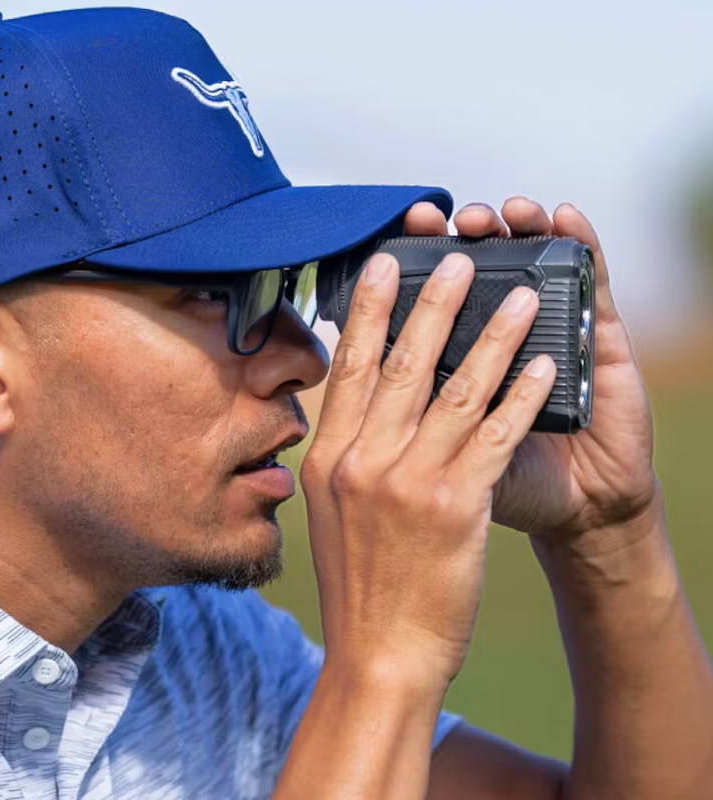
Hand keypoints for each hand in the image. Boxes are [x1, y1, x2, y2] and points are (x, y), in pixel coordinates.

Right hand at [300, 242, 556, 681]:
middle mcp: (362, 461)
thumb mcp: (332, 513)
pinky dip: (523, 396)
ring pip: (457, 390)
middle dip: (434, 303)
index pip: (352, 369)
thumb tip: (359, 405)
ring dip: (495, 336)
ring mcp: (407, 482)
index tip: (387, 266)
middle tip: (458, 256)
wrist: (378, 655)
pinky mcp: (456, 506)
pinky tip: (545, 366)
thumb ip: (346, 456)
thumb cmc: (360, 585)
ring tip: (522, 296)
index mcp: (329, 459)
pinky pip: (495, 435)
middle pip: (404, 365)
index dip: (371, 311)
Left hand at [402, 199, 658, 543]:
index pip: (426, 312)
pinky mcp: (604, 339)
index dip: (403, 281)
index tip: (377, 252)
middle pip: (475, 275)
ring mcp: (554, 331)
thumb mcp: (446, 461)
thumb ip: (409, 423)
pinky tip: (564, 218)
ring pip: (530, 265)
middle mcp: (502, 339)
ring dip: (508, 232)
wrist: (583, 511)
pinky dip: (581, 249)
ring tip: (486, 214)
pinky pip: (592, 286)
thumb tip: (351, 385)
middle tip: (424, 215)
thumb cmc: (508, 484)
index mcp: (460, 364)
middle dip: (447, 243)